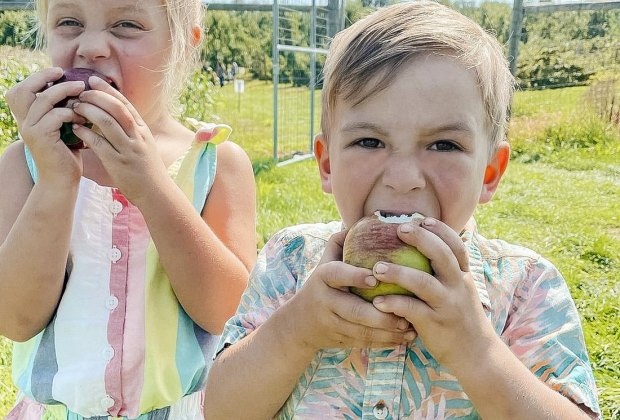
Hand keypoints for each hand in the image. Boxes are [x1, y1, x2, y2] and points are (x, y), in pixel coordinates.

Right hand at [5, 67, 85, 182]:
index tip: (58, 73)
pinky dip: (71, 112)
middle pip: (23, 90)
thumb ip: (61, 111)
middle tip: (65, 74)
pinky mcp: (41, 138)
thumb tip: (76, 89)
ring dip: (64, 92)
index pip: (20, 91)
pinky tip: (82, 118)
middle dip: (44, 77)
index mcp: (26, 119)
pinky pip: (55, 116)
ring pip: (43, 100)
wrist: (62, 181)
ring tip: (82, 90)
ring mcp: (30, 130)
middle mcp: (23, 123)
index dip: (36, 78)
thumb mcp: (62, 129)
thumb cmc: (66, 155)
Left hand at [70, 76, 168, 203]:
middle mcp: (138, 137)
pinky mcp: (119, 163)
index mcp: (143, 130)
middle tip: (80, 92)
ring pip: (108, 122)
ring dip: (89, 111)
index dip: (108, 90)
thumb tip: (114, 116)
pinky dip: (87, 134)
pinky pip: (100, 144)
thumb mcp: (144, 145)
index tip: (93, 80)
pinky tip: (76, 129)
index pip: (125, 104)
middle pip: (116, 108)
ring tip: (75, 107)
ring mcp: (129, 149)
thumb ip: (131, 131)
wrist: (157, 193)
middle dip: (96, 97)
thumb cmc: (147, 170)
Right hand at [285, 230, 415, 351]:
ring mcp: (331, 323)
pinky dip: (386, 343)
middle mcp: (324, 302)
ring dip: (388, 332)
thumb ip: (341, 242)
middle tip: (405, 312)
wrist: (298, 324)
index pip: (336, 275)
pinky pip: (365, 343)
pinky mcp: (339, 340)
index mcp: (321, 278)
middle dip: (381, 315)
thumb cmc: (321, 285)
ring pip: (362, 332)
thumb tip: (367, 219)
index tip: (375, 277)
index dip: (354, 276)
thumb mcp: (324, 262)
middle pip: (353, 310)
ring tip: (410, 327)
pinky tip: (406, 339)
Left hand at [370, 218, 496, 368]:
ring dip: (398, 272)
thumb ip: (445, 272)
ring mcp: (447, 305)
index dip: (440, 230)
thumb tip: (424, 248)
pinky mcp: (435, 324)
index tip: (422, 219)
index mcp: (463, 276)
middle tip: (399, 229)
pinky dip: (394, 304)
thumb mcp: (460, 291)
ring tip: (376, 268)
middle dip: (421, 239)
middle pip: (442, 256)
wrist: (476, 354)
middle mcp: (458, 286)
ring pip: (423, 283)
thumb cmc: (459, 318)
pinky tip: (377, 302)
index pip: (456, 246)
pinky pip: (412, 310)